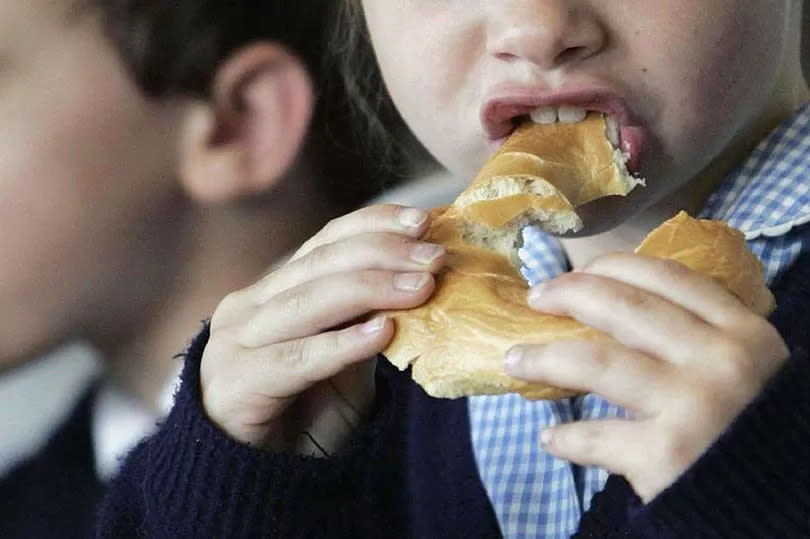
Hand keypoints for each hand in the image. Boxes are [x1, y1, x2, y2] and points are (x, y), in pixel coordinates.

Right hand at [200, 205, 444, 455]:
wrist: (256, 478)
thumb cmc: (306, 412)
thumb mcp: (348, 356)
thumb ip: (371, 317)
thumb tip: (426, 280)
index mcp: (278, 289)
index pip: (327, 241)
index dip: (376, 224)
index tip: (425, 221)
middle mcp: (252, 304)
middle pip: (322, 263)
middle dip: (384, 254)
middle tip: (435, 258)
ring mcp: (237, 341)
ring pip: (309, 302)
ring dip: (371, 289)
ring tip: (421, 288)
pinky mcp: (235, 382)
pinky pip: (296, 358)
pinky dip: (341, 344)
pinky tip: (381, 334)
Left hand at [503, 253, 788, 500]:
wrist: (778, 504)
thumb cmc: (749, 427)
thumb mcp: (743, 367)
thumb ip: (700, 335)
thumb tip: (615, 306)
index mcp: (742, 330)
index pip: (666, 277)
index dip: (610, 267)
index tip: (574, 272)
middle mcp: (720, 359)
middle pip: (623, 306)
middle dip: (569, 294)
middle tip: (536, 299)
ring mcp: (694, 406)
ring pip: (596, 362)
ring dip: (544, 358)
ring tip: (514, 360)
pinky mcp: (668, 455)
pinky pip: (596, 436)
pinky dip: (566, 437)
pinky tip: (552, 438)